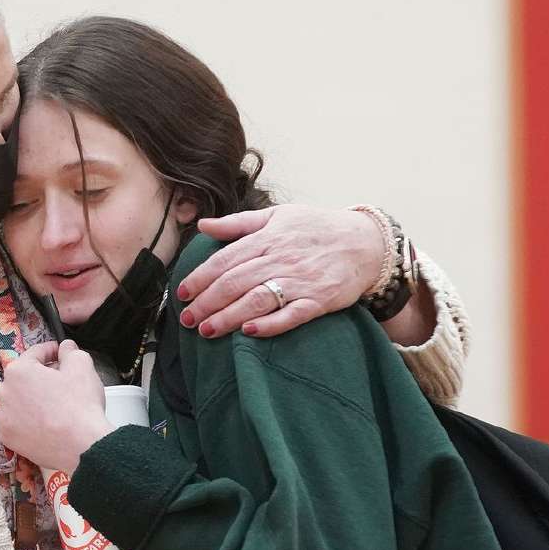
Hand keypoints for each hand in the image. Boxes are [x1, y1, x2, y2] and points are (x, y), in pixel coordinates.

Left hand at [0, 340, 113, 472]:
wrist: (82, 447)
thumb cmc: (80, 406)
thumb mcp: (81, 366)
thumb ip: (71, 351)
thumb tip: (66, 347)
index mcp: (18, 370)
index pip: (35, 353)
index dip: (51, 351)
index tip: (60, 353)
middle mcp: (4, 392)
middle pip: (24, 378)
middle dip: (41, 376)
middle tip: (62, 381)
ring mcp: (4, 417)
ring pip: (19, 400)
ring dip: (33, 399)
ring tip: (55, 405)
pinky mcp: (8, 437)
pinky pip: (17, 422)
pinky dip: (28, 420)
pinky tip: (46, 422)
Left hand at [176, 205, 384, 337]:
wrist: (366, 242)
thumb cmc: (316, 228)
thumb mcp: (278, 216)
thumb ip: (238, 223)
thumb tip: (203, 225)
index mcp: (267, 238)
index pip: (225, 260)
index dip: (200, 278)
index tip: (182, 293)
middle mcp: (281, 259)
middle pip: (235, 282)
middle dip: (207, 302)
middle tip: (187, 318)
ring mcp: (300, 281)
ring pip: (257, 300)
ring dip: (228, 317)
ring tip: (206, 330)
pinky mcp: (319, 300)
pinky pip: (291, 315)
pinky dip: (269, 325)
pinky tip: (249, 333)